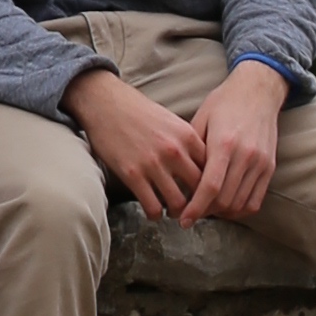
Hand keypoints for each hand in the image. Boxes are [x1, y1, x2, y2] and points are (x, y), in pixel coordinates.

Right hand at [67, 66, 209, 215]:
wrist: (103, 101)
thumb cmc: (136, 110)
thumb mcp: (170, 120)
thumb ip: (186, 142)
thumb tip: (200, 166)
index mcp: (186, 135)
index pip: (212, 169)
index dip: (211, 185)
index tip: (207, 193)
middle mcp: (173, 150)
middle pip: (200, 189)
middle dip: (199, 202)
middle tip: (193, 208)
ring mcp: (153, 163)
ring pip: (178, 203)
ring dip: (177, 212)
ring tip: (173, 212)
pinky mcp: (132, 174)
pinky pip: (153, 207)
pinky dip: (156, 214)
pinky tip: (154, 211)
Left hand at [179, 63, 287, 224]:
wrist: (257, 91)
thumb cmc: (224, 103)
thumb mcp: (201, 118)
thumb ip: (192, 149)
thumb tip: (177, 177)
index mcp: (224, 143)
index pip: (210, 187)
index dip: (196, 208)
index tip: (183, 220)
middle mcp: (245, 156)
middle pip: (225, 200)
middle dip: (206, 212)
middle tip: (191, 213)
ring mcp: (261, 163)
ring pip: (240, 204)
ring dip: (222, 213)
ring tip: (207, 209)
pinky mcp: (270, 168)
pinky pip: (256, 200)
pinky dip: (240, 209)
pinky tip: (226, 206)